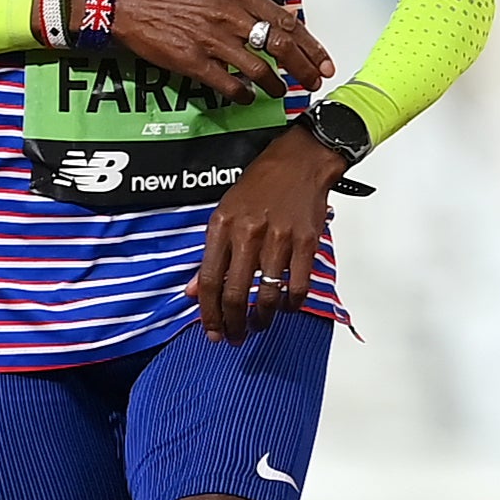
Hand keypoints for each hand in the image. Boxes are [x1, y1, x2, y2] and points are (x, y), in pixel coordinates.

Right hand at [102, 0, 331, 101]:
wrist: (126, 1)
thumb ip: (245, 2)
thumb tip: (275, 18)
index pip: (287, 22)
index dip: (311, 45)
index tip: (322, 60)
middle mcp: (230, 15)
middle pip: (281, 47)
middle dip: (303, 68)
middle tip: (313, 81)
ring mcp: (212, 40)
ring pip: (259, 68)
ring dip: (275, 85)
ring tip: (280, 91)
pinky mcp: (193, 61)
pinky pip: (228, 84)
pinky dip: (243, 94)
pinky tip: (247, 97)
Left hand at [193, 130, 345, 340]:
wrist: (299, 161)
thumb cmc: (260, 185)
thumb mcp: (224, 211)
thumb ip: (210, 254)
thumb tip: (192, 291)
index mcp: (222, 226)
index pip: (209, 280)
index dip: (208, 313)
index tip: (211, 331)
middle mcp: (249, 233)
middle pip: (236, 294)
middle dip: (233, 324)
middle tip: (235, 338)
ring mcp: (280, 239)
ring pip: (268, 295)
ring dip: (262, 319)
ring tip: (258, 326)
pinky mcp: (307, 242)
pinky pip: (298, 286)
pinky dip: (291, 304)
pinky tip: (286, 307)